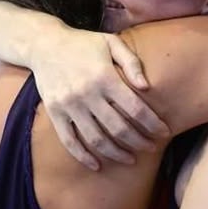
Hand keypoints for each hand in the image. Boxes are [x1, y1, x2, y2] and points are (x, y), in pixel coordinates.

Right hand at [32, 29, 169, 170]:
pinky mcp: (55, 113)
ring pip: (96, 139)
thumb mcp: (111, 43)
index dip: (152, 123)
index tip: (164, 133)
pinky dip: (84, 157)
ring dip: (116, 153)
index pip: (135, 108)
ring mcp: (69, 105)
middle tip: (151, 147)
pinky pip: (70, 141)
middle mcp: (87, 93)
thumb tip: (147, 87)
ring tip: (131, 159)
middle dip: (139, 142)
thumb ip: (131, 63)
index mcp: (104, 77)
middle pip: (118, 128)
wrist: (43, 44)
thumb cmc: (83, 44)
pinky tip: (97, 165)